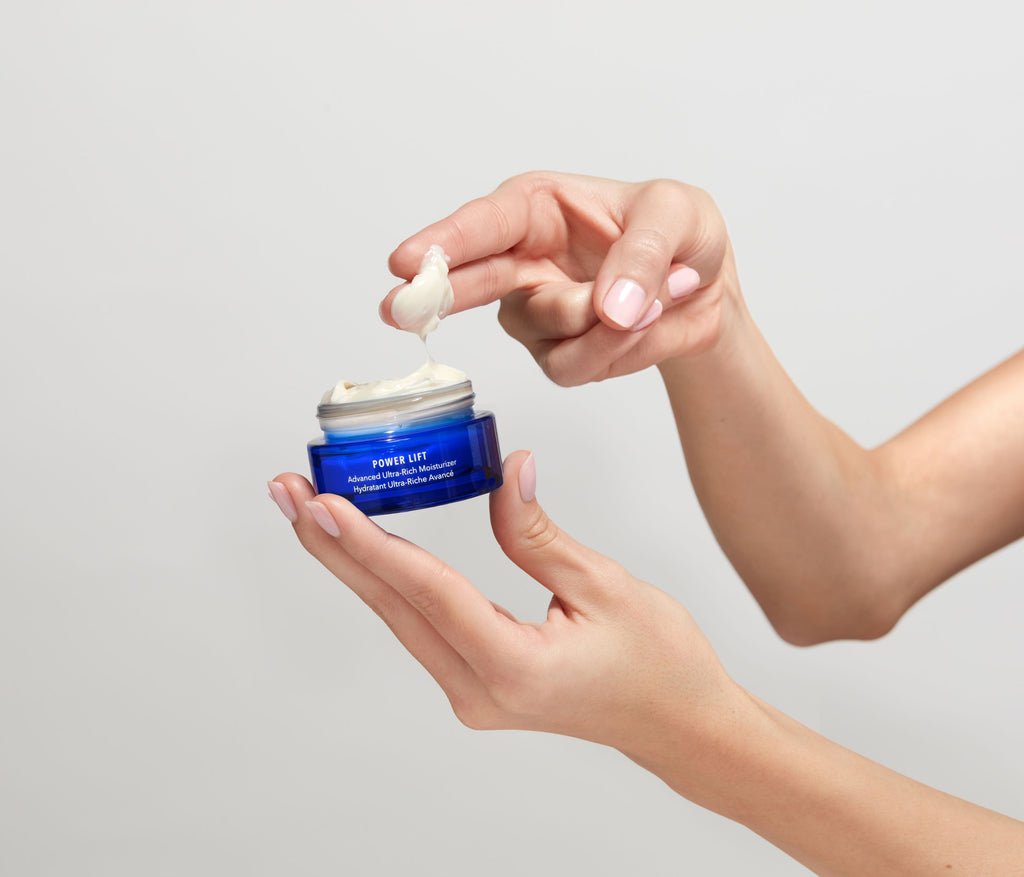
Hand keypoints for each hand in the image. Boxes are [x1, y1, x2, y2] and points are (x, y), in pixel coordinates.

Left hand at [267, 452, 742, 755]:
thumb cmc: (659, 663)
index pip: (426, 592)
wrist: (679, 724)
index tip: (321, 502)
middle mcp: (478, 690)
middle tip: (287, 492)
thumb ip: (539, 533)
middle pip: (391, 606)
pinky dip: (389, 580)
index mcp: (512, 668)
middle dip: (333, 546)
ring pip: (398, 615)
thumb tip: (505, 469)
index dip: (369, 542)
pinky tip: (365, 547)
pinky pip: (419, 624)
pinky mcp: (477, 682)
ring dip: (354, 560)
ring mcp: (473, 693)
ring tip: (311, 510)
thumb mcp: (605, 587)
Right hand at [381, 172, 738, 385]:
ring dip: (602, 321)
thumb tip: (609, 308)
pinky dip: (620, 349)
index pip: (486, 224)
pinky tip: (647, 325)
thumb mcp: (678, 215)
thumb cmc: (681, 234)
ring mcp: (536, 314)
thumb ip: (644, 252)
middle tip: (399, 307)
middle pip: (470, 281)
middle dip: (436, 294)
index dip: (445, 243)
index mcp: (539, 208)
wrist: (706, 290)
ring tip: (659, 297)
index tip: (406, 262)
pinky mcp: (559, 355)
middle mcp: (525, 260)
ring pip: (541, 329)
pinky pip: (575, 364)